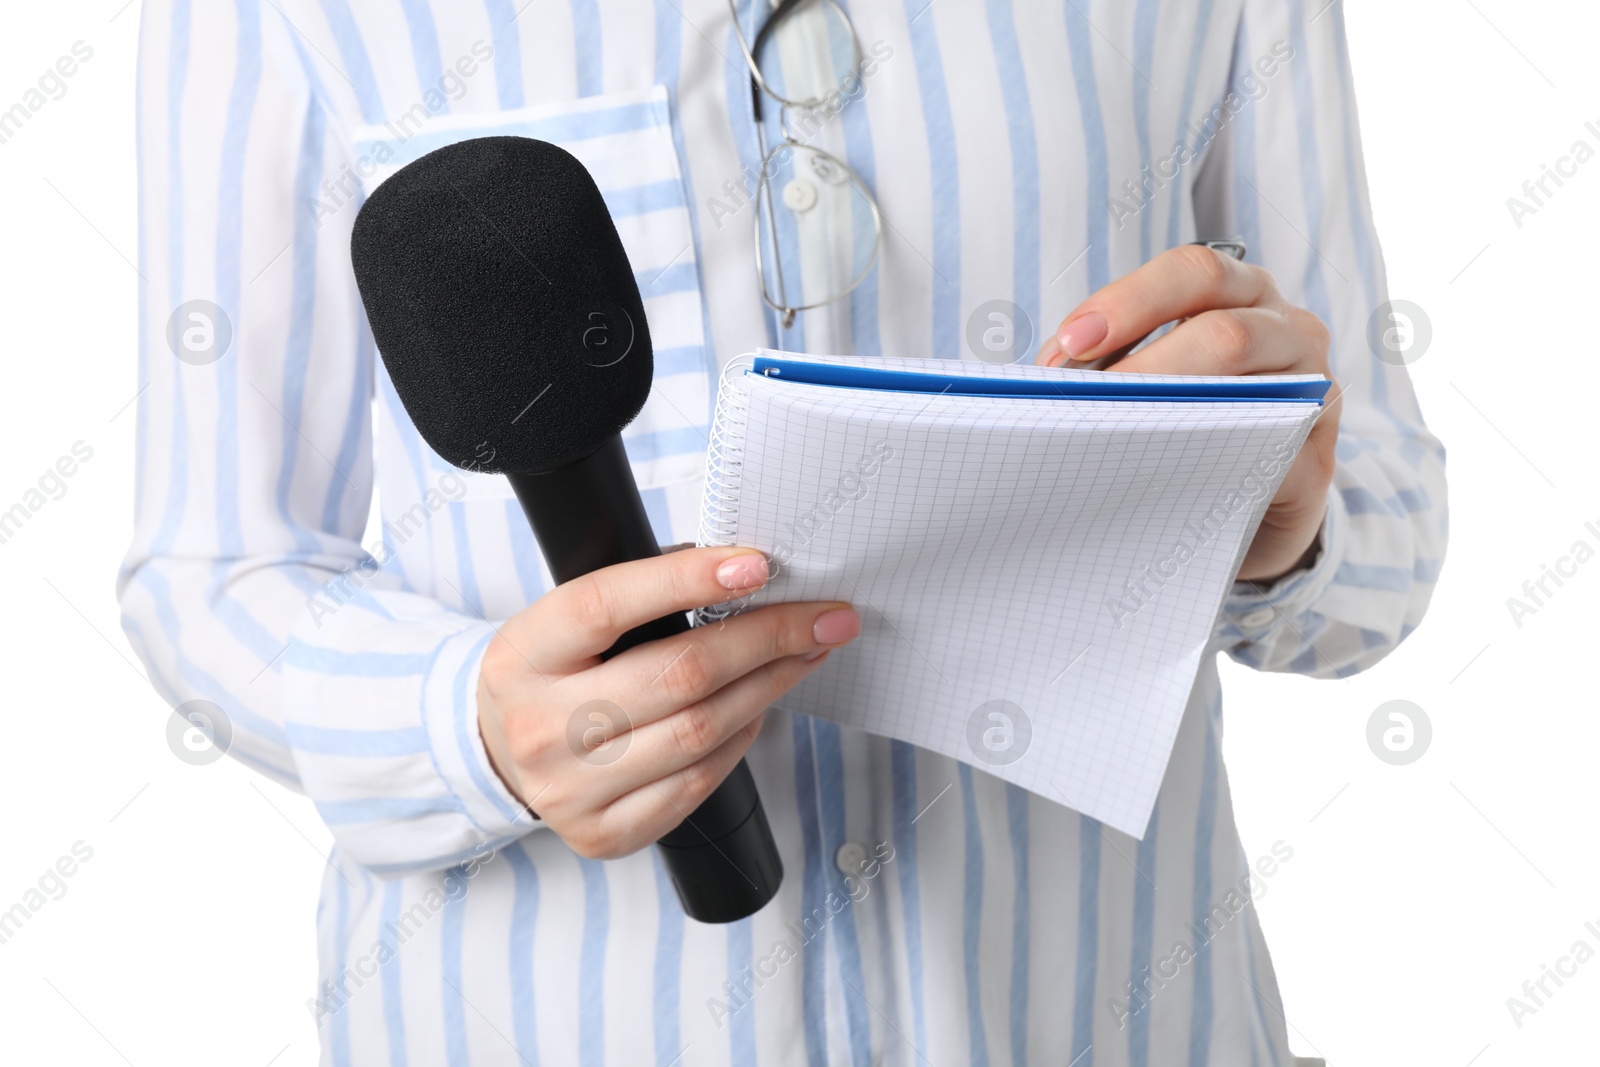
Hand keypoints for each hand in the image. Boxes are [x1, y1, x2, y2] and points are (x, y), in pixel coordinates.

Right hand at [477, 546, 859, 858]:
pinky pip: (697, 783)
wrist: (499, 754)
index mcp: (524, 654)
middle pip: (678, 675)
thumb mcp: (567, 625)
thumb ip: (640, 600)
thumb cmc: (554, 673)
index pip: (607, 605)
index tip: (757, 564)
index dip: (687, 579)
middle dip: (767, 639)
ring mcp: (569, 789)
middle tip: (824, 617)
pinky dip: (740, 739)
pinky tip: (757, 708)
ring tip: (805, 655)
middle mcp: (540, 726)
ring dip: (768, 686)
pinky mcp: (602, 833)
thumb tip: (745, 574)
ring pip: (700, 732)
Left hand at [1037, 244, 1338, 582]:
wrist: (1257, 502)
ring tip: (1111, 435)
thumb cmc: (1197, 420)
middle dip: (1145, 362)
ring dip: (1172, 409)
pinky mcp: (1318, 457)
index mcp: (1242, 294)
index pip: (1192, 273)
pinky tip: (1159, 475)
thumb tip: (1053, 371)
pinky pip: (1265, 452)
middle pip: (1224, 326)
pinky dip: (1208, 460)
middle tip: (1082, 395)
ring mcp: (1313, 390)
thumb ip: (1113, 360)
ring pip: (1250, 387)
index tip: (1071, 344)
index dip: (1128, 301)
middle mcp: (1287, 327)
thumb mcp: (1161, 374)